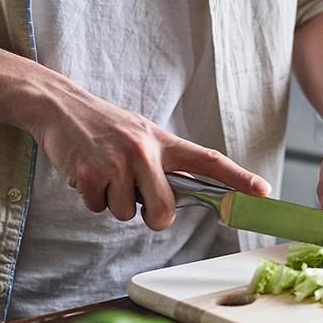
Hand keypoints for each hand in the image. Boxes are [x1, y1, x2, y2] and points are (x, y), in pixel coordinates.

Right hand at [31, 88, 269, 230]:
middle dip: (153, 217)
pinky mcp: (89, 173)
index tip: (263, 192)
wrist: (59, 105)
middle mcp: (144, 150)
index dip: (238, 179)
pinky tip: (87, 173)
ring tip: (105, 173)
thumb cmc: (107, 128)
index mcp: (164, 142)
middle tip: (138, 198)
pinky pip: (99, 209)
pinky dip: (92, 199)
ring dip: (114, 203)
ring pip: (127, 214)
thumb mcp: (144, 137)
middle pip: (164, 211)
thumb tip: (188, 198)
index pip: (209, 161)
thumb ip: (167, 165)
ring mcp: (116, 162)